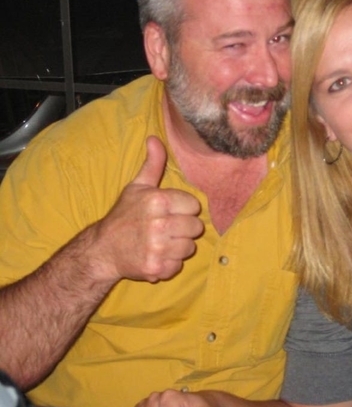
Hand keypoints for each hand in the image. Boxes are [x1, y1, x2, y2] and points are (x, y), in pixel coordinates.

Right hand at [89, 136, 202, 283]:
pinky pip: (178, 265)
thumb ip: (153, 164)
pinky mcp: (156, 268)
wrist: (102, 249)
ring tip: (162, 242)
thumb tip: (155, 138)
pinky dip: (170, 264)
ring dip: (178, 247)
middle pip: (196, 227)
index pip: (194, 206)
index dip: (184, 209)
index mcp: (158, 201)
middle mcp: (159, 224)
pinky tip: (157, 255)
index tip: (171, 212)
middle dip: (184, 228)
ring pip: (189, 248)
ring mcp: (157, 248)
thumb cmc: (123, 215)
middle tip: (167, 228)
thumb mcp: (137, 187)